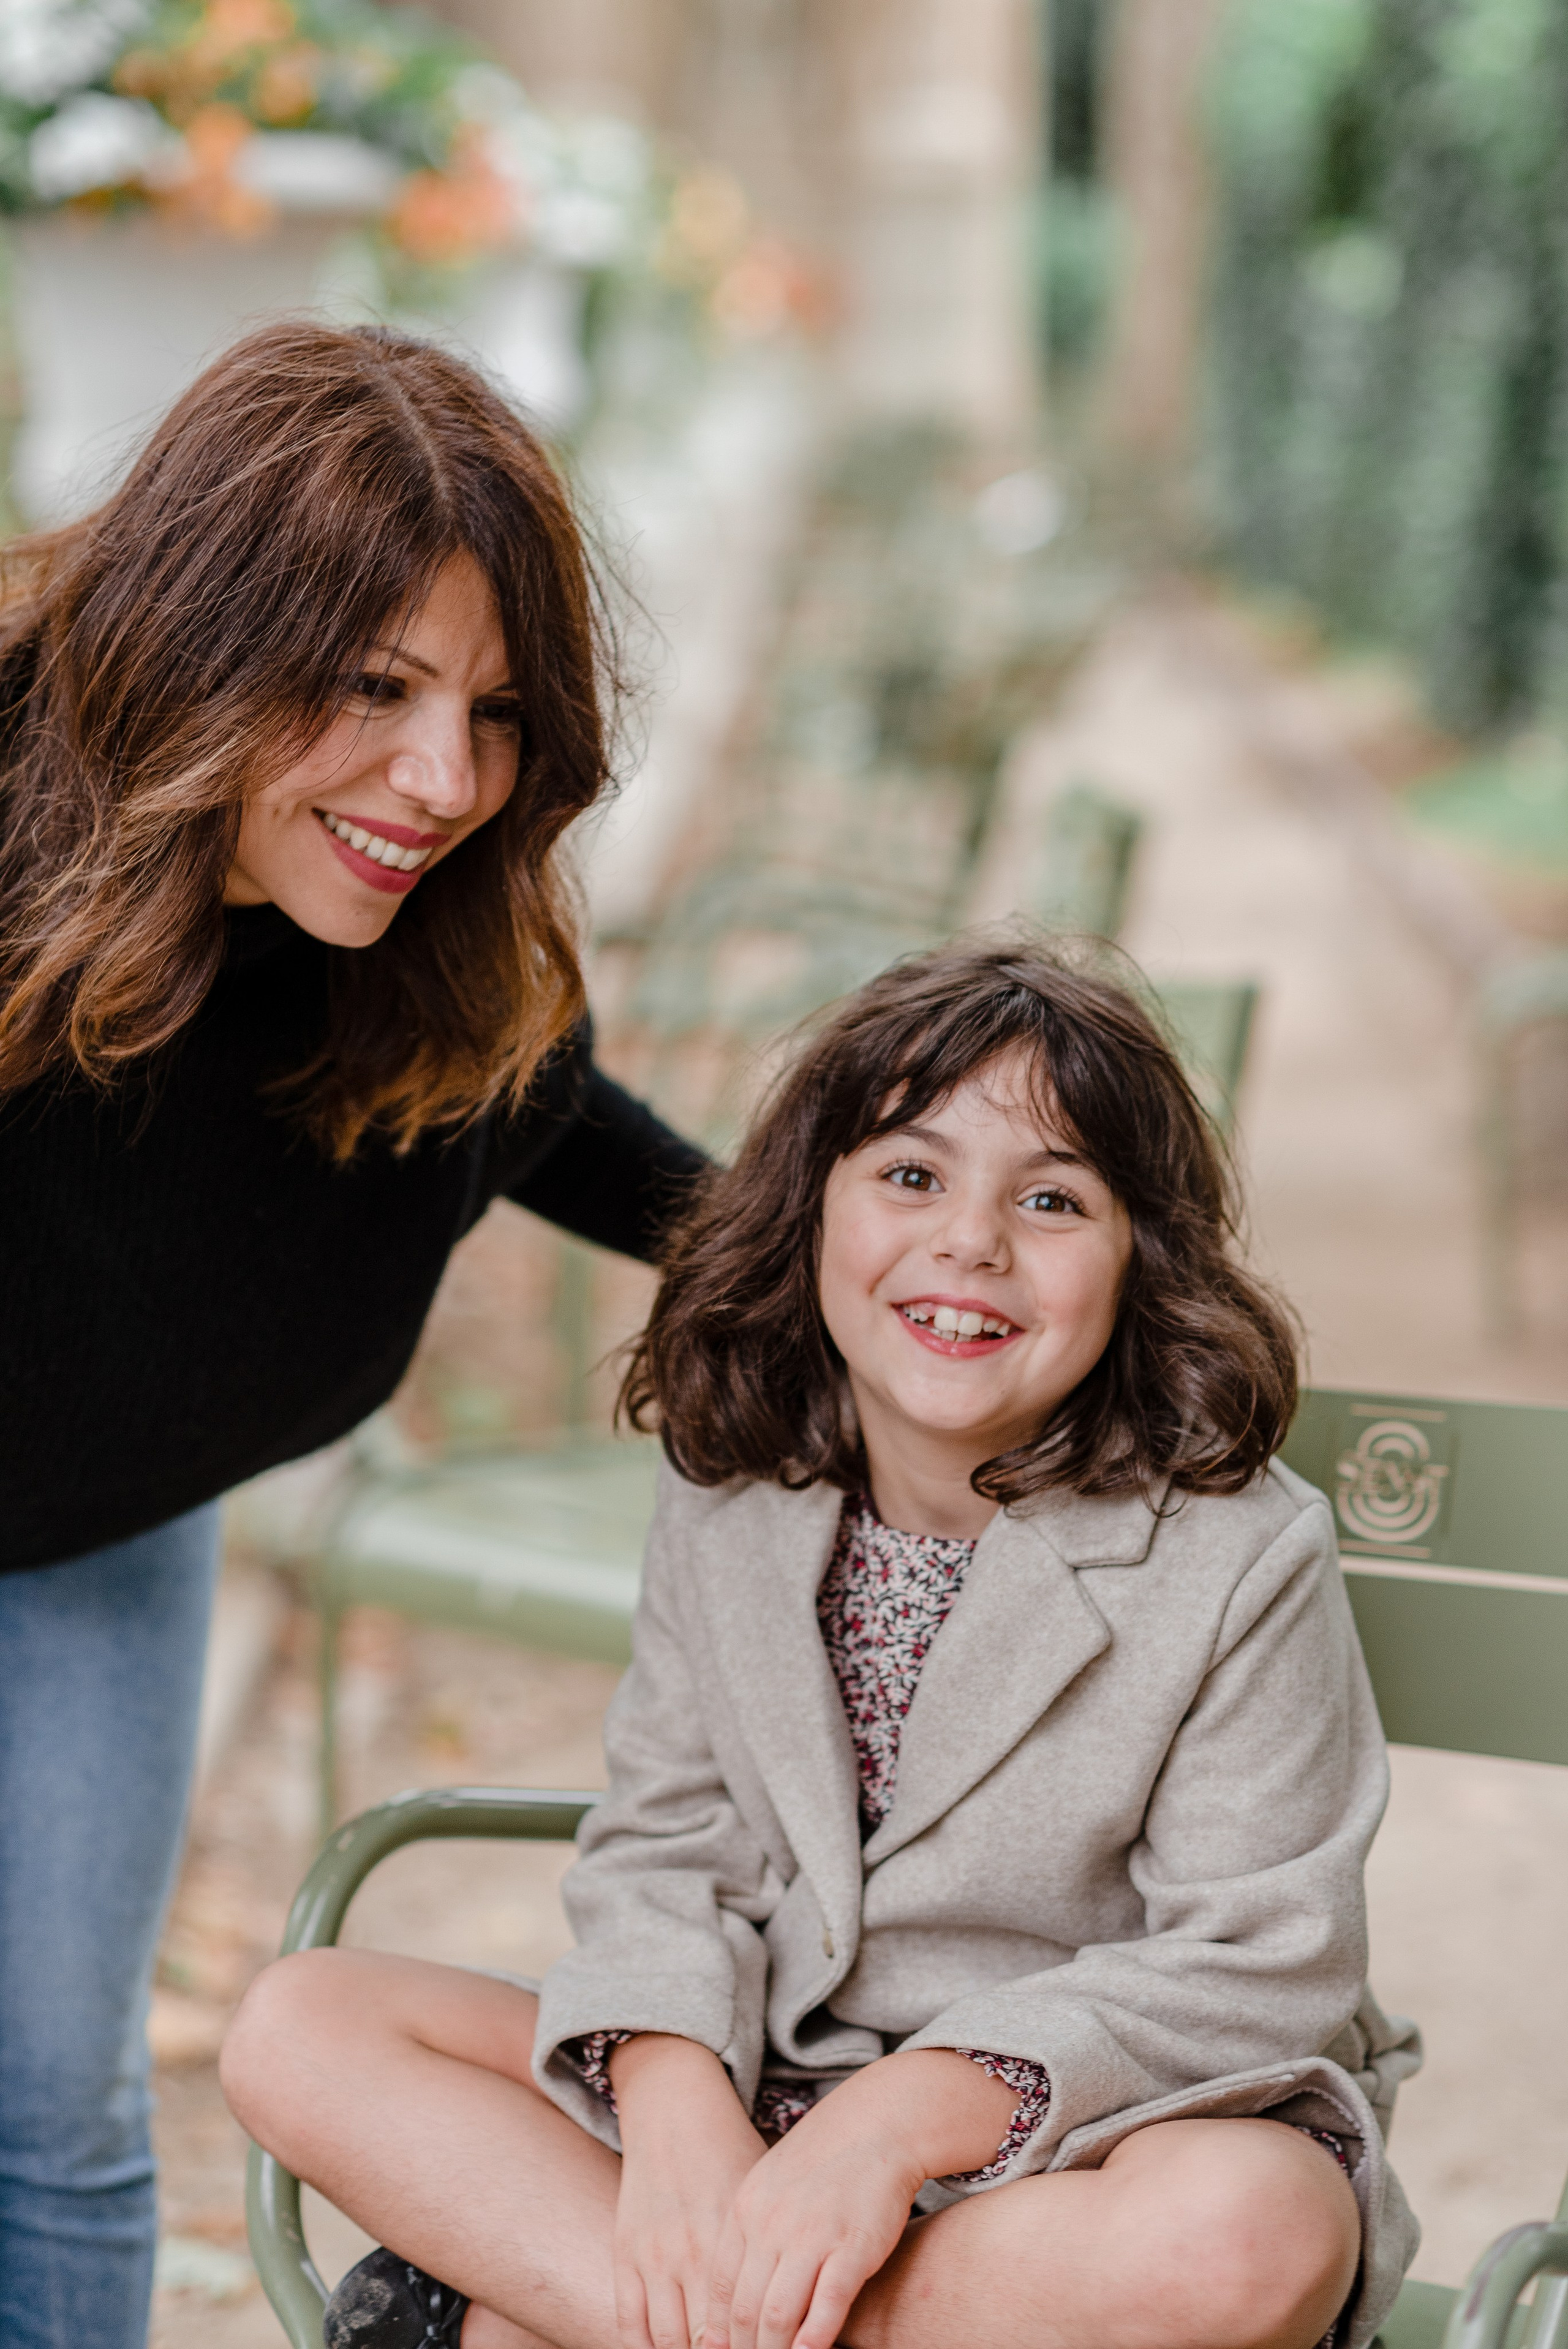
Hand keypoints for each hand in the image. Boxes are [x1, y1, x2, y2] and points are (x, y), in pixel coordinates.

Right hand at [611, 2035, 767, 2348]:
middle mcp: (691, 2254)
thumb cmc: (733, 2153)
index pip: (748, 2325)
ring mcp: (653, 2257)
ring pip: (670, 2343)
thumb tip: (818, 2307)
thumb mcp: (765, 2199)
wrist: (675, 2111)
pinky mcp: (625, 2254)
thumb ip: (783, 2253)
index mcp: (733, 2241)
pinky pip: (629, 2324)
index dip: (764, 2347)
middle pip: (709, 2343)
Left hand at [702, 2050, 1015, 2348]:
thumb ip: (751, 2231)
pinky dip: (815, 2339)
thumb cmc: (824, 2160)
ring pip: (778, 2316)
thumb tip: (733, 2290)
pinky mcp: (852, 2247)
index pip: (720, 2287)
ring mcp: (811, 2235)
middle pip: (744, 2309)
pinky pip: (827, 2306)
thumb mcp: (771, 2185)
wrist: (878, 2123)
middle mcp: (771, 2224)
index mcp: (746, 2209)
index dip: (718, 2331)